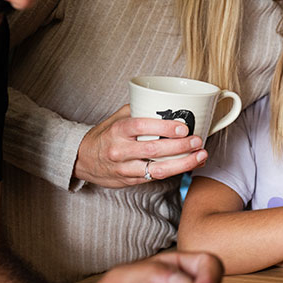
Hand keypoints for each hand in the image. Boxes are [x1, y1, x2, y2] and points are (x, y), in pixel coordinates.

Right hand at [73, 105, 208, 187]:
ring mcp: (125, 168)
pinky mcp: (130, 181)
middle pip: (153, 150)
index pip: (142, 127)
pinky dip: (175, 172)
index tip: (183, 127)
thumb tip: (166, 102)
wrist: (82, 160)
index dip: (164, 127)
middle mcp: (120, 150)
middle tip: (197, 140)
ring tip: (200, 156)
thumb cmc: (104, 136)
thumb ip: (138, 110)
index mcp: (117, 130)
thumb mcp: (116, 118)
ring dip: (182, 164)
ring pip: (157, 169)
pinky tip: (190, 165)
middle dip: (179, 146)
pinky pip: (155, 177)